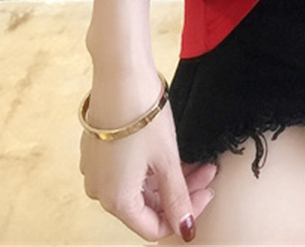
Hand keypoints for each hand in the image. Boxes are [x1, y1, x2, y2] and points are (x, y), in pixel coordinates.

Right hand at [80, 66, 217, 241]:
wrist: (120, 74)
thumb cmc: (142, 115)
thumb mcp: (166, 159)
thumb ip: (176, 197)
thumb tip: (185, 230)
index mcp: (116, 200)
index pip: (154, 228)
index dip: (184, 215)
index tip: (206, 192)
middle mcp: (100, 191)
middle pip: (147, 206)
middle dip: (181, 192)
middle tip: (207, 171)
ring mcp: (96, 170)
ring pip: (139, 187)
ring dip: (169, 177)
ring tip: (196, 160)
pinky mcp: (98, 150)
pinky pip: (127, 170)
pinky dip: (151, 166)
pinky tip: (172, 152)